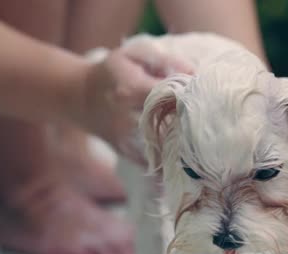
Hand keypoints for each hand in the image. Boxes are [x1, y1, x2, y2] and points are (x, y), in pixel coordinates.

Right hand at [75, 46, 192, 164]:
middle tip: (208, 121)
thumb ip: (165, 61)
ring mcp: (126, 139)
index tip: (202, 96)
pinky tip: (185, 155)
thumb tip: (193, 73)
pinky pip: (155, 163)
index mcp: (131, 90)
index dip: (190, 97)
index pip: (171, 96)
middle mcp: (128, 117)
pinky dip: (172, 161)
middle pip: (171, 126)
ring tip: (200, 140)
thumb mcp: (134, 54)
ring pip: (165, 150)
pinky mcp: (127, 153)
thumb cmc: (112, 72)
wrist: (80, 97)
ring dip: (185, 147)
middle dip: (192, 125)